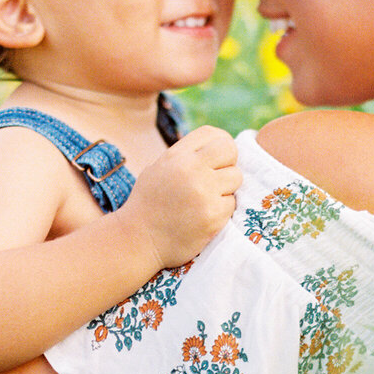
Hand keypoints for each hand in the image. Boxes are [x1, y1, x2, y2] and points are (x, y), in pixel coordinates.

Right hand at [120, 125, 240, 270]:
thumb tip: (216, 148)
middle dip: (229, 163)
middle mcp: (190, 168)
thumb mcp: (158, 169)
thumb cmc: (149, 205)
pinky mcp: (213, 215)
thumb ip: (185, 157)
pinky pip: (232, 204)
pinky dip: (221, 211)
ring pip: (235, 178)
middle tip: (218, 179)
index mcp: (176, 155)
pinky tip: (203, 217)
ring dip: (226, 189)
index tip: (217, 160)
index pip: (213, 133)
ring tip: (206, 200)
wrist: (138, 240)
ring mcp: (203, 191)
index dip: (221, 145)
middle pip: (230, 150)